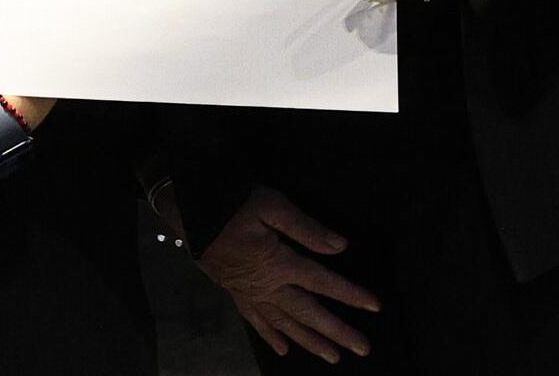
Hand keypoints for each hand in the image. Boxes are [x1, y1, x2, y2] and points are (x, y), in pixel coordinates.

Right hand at [196, 187, 378, 359]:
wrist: (185, 210)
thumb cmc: (227, 203)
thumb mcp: (270, 204)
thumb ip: (305, 227)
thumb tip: (338, 246)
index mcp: (278, 262)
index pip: (322, 282)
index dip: (350, 294)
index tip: (374, 306)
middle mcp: (266, 284)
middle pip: (308, 313)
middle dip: (337, 331)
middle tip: (362, 348)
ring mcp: (248, 291)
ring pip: (284, 323)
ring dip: (309, 341)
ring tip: (332, 356)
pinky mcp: (233, 291)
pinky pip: (254, 319)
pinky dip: (269, 335)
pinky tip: (283, 348)